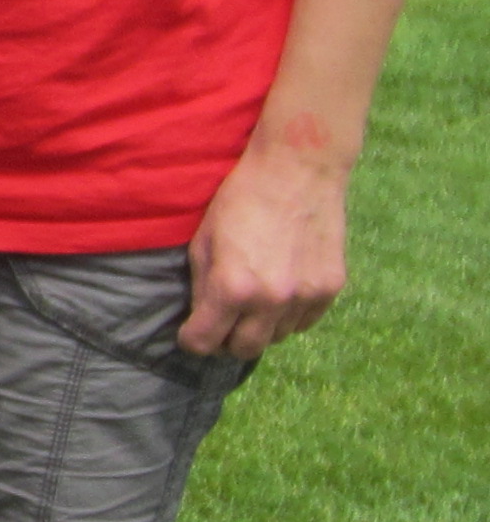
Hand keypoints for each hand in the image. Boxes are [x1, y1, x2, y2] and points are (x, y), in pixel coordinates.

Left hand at [181, 140, 348, 360]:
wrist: (297, 171)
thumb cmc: (241, 200)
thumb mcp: (204, 241)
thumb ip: (202, 286)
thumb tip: (202, 318)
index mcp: (232, 288)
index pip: (204, 342)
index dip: (192, 339)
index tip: (191, 332)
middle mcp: (271, 301)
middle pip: (243, 350)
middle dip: (226, 341)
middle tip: (221, 322)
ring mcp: (305, 297)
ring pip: (276, 338)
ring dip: (260, 327)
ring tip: (253, 301)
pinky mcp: (331, 289)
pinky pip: (304, 322)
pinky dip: (289, 316)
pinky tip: (280, 293)